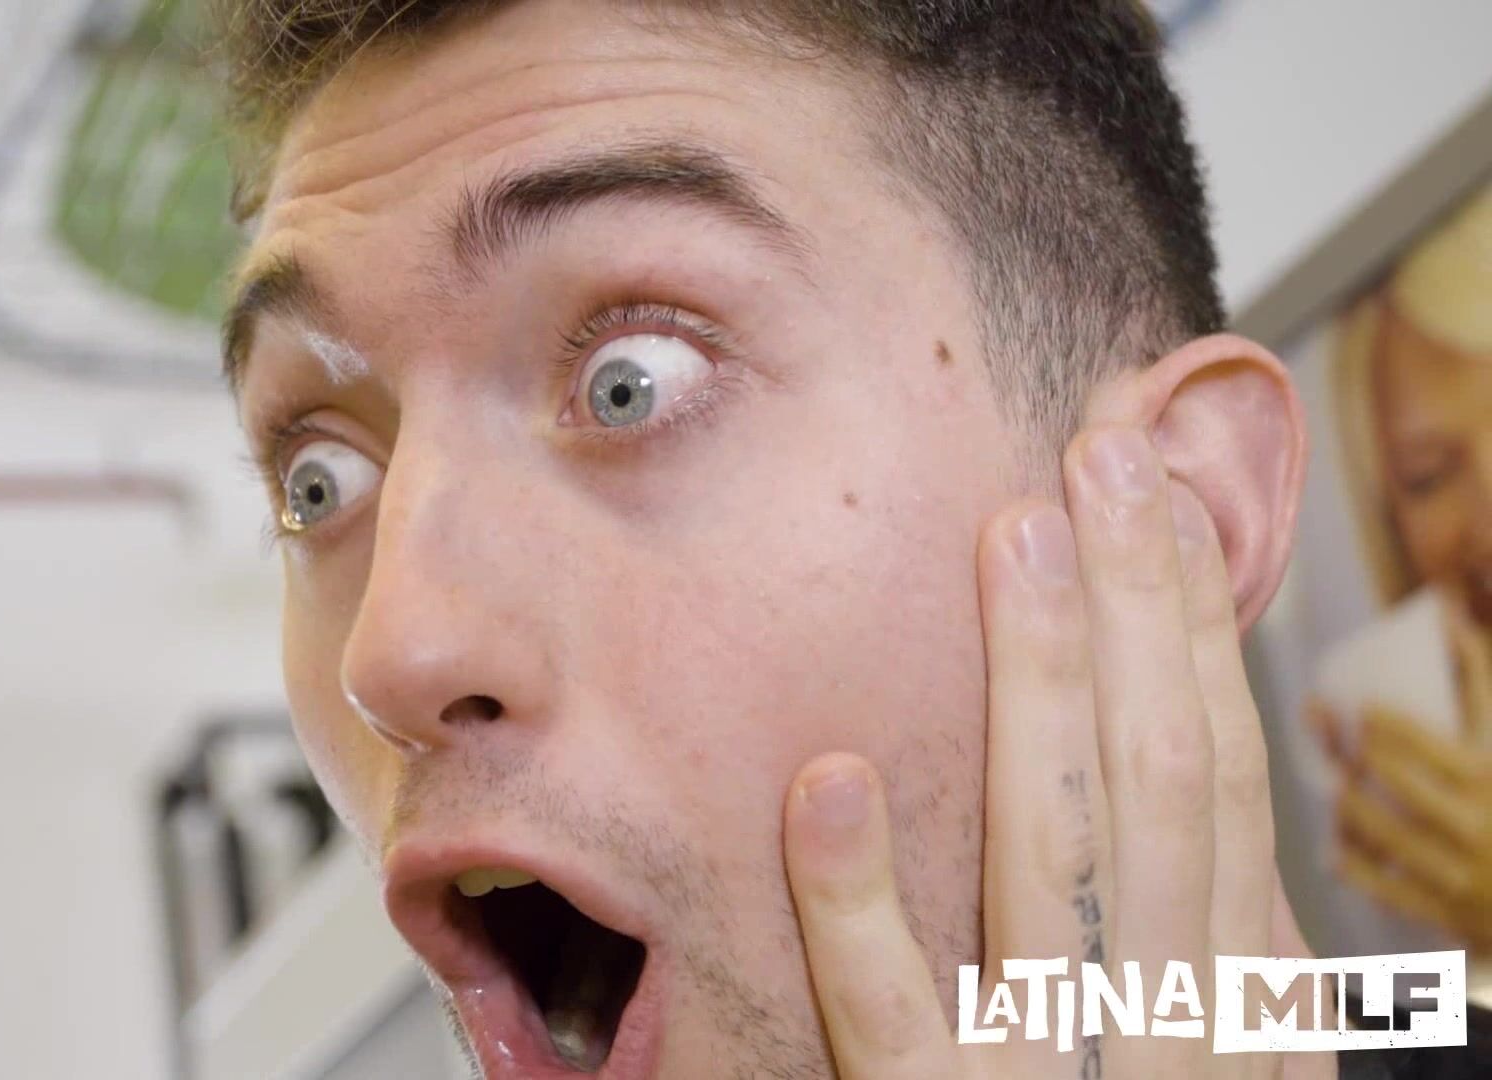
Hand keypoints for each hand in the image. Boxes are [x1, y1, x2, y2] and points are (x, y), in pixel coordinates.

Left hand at [780, 427, 1326, 1078]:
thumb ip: (1216, 971)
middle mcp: (1176, 1040)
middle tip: (1098, 452)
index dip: (1189, 631)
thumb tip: (1224, 843)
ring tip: (1017, 540)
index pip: (1221, 782)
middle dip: (1138, 615)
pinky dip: (863, 904)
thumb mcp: (1209, 1068)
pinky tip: (828, 781)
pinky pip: (900, 1025)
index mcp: (1239, 1013)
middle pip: (1168, 790)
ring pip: (1068, 867)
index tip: (1153, 491)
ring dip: (1045, 693)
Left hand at [1337, 704, 1491, 949]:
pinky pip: (1389, 890)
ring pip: (1386, 838)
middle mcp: (1476, 829)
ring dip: (1352, 811)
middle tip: (1332, 738)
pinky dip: (1358, 870)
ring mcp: (1459, 875)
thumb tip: (1451, 618)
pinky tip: (1335, 853)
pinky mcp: (1447, 912)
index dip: (1394, 729)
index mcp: (1490, 783)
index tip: (1363, 710)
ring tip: (1337, 790)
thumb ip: (1477, 684)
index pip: (1432, 750)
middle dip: (1358, 762)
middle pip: (1399, 790)